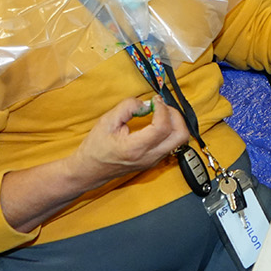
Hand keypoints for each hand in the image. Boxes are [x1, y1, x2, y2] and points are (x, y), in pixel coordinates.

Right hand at [66, 97, 190, 188]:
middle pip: (180, 135)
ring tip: (160, 112)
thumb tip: (147, 103)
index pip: (163, 128)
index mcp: (135, 148)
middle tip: (161, 106)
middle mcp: (149, 157)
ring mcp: (153, 161)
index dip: (162, 109)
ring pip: (179, 140)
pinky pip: (172, 143)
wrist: (89, 171)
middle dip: (175, 115)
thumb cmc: (95, 147)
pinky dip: (170, 129)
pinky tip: (157, 121)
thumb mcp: (106, 121)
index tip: (155, 100)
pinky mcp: (154, 161)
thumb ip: (128, 107)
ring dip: (175, 122)